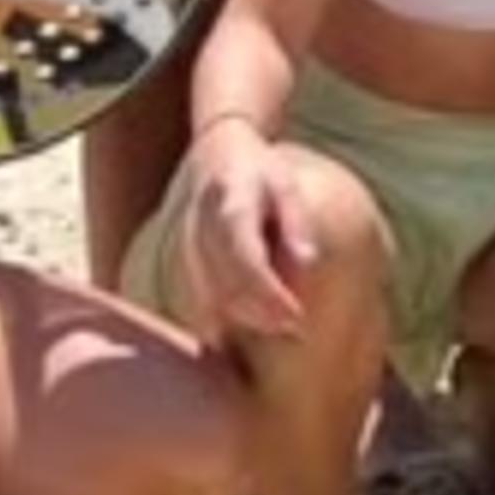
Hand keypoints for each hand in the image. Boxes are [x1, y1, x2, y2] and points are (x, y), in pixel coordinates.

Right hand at [176, 119, 311, 338]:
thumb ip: (295, 224)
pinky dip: (223, 320)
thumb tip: (308, 263)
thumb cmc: (259, 174)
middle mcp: (202, 232)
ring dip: (244, 321)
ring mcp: (189, 250)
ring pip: (211, 297)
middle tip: (296, 330)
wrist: (214, 158)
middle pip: (227, 284)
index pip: (246, 259)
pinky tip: (248, 335)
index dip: (268, 293)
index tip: (296, 316)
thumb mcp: (285, 186)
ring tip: (281, 330)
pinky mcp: (186, 265)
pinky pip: (201, 299)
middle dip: (261, 314)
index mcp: (230, 207)